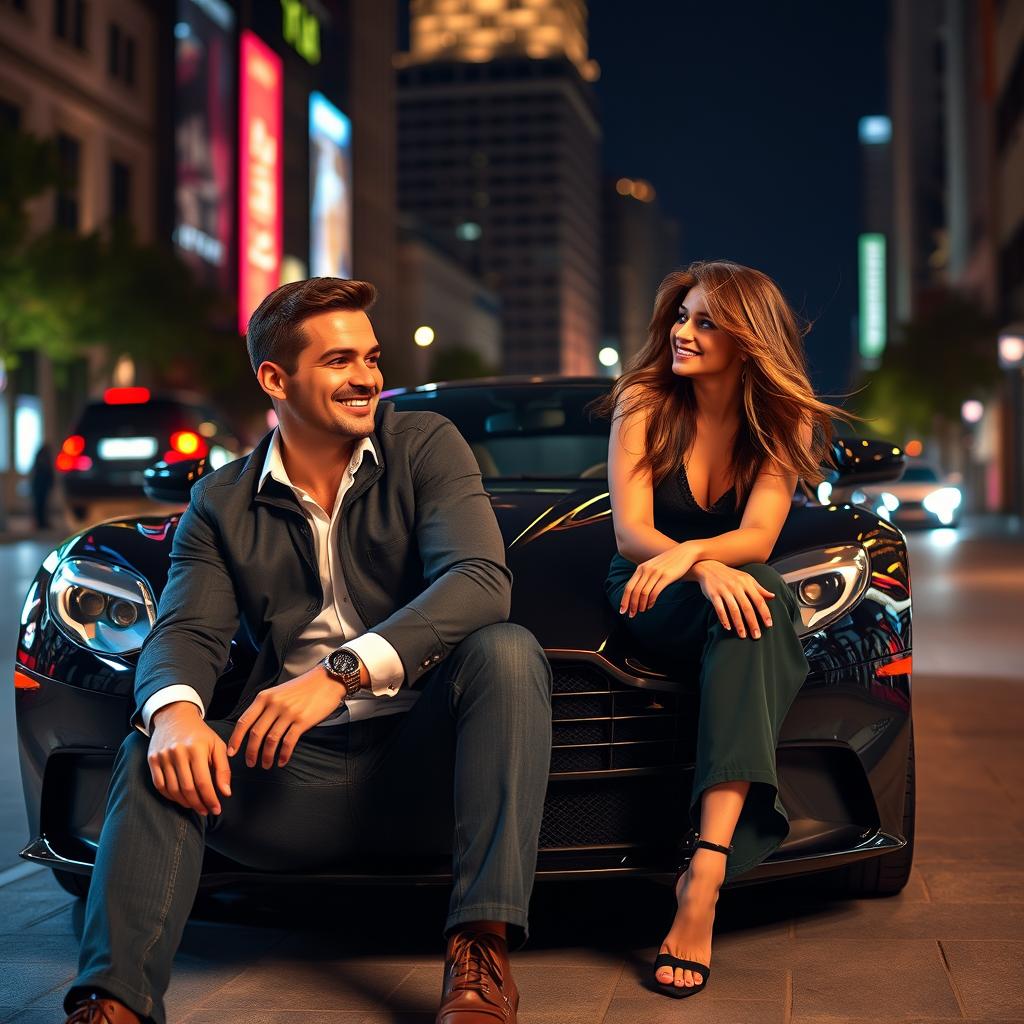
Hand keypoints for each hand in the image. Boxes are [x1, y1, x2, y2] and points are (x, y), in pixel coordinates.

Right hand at [148, 702, 230, 815]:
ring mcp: (163, 757)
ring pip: (173, 789)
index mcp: (197, 749)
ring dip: (185, 802)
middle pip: (187, 788)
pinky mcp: (153, 760)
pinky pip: (160, 785)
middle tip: (206, 811)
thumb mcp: (217, 746)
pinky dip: (170, 796)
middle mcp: (178, 753)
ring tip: (195, 806)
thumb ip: (223, 769)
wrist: (175, 716)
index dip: (210, 799)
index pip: (203, 782)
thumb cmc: (200, 734)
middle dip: (198, 804)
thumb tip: (226, 792)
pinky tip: (180, 799)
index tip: (216, 809)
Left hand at [227, 664, 347, 768]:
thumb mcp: (279, 692)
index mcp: (265, 697)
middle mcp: (274, 704)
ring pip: (271, 740)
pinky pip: (288, 742)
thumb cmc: (303, 687)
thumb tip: (253, 728)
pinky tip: (282, 761)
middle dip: (250, 752)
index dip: (236, 739)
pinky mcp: (302, 720)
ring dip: (266, 756)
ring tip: (266, 764)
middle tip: (250, 763)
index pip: (244, 721)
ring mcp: (289, 713)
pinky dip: (283, 754)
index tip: (231, 752)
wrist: (327, 680)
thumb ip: (266, 706)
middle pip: (256, 734)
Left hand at [619, 542, 699, 616]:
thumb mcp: (654, 566)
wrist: (685, 552)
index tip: (622, 610)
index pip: (628, 587)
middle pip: (633, 591)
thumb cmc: (669, 562)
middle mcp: (646, 570)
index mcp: (641, 568)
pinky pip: (654, 592)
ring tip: (641, 612)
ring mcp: (656, 573)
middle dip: (630, 605)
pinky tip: (650, 606)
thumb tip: (638, 590)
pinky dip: (650, 601)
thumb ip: (645, 575)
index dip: (624, 600)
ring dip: (640, 605)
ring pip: (643, 592)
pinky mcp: (666, 576)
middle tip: (631, 615)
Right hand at [692, 560, 775, 637]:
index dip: (764, 613)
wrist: (708, 567)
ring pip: (733, 610)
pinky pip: (719, 609)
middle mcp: (736, 586)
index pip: (758, 600)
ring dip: (739, 624)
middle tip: (756, 636)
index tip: (769, 625)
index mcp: (746, 583)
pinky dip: (724, 619)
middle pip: (747, 607)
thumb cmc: (730, 575)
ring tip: (743, 635)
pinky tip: (728, 627)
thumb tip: (772, 597)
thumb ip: (759, 589)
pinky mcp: (713, 594)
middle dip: (752, 623)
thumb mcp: (746, 578)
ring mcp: (724, 590)